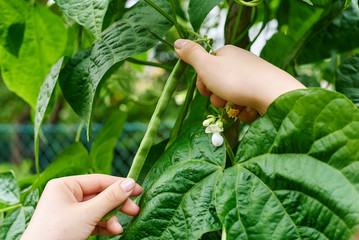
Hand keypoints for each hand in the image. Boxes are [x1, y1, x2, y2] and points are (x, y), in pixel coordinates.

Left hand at [21, 174, 142, 239]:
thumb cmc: (58, 233)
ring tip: (118, 229)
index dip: (119, 184)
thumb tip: (130, 182)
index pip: (98, 180)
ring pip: (98, 210)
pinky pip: (93, 221)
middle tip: (135, 211)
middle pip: (100, 195)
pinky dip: (103, 226)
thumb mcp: (87, 214)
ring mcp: (69, 211)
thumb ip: (110, 198)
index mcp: (65, 185)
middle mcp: (67, 195)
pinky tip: (112, 232)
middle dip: (117, 205)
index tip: (138, 189)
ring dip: (110, 219)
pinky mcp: (72, 225)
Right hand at [174, 39, 304, 121]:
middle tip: (223, 99)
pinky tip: (251, 109)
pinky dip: (245, 110)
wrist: (273, 95)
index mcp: (227, 54)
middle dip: (217, 97)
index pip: (206, 69)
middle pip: (218, 84)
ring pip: (231, 97)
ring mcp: (252, 78)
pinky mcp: (262, 92)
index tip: (207, 88)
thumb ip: (192, 55)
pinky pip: (245, 105)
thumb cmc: (236, 80)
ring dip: (231, 106)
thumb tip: (177, 41)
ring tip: (239, 105)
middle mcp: (240, 63)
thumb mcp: (207, 66)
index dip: (203, 82)